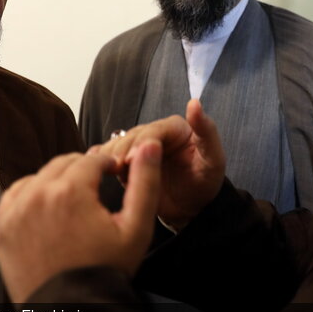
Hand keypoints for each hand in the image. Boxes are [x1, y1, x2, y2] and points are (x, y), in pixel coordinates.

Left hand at [0, 141, 161, 302]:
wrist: (71, 311)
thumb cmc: (103, 273)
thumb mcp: (136, 228)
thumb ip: (145, 182)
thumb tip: (149, 147)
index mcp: (71, 192)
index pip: (91, 158)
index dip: (106, 163)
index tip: (112, 172)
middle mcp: (38, 196)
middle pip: (64, 163)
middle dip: (83, 170)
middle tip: (95, 188)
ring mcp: (16, 211)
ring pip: (40, 176)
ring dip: (57, 180)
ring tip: (72, 201)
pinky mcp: (3, 227)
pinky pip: (16, 194)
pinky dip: (32, 195)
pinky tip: (48, 208)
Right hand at [91, 99, 225, 228]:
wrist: (190, 209)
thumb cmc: (205, 183)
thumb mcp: (214, 159)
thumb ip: (207, 131)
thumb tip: (194, 102)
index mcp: (176, 127)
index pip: (155, 129)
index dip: (142, 141)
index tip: (133, 157)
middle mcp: (157, 133)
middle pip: (133, 135)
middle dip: (124, 150)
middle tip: (119, 167)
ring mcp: (141, 147)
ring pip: (119, 144)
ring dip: (112, 155)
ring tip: (109, 169)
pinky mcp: (129, 162)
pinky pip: (112, 156)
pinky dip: (103, 160)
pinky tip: (98, 166)